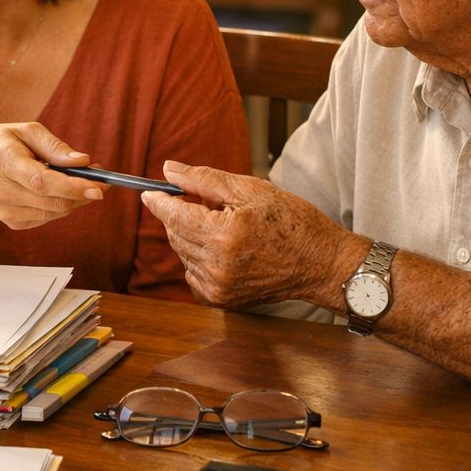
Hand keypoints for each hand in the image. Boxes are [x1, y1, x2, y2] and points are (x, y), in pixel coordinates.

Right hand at [0, 123, 104, 229]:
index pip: (42, 182)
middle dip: (83, 194)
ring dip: (74, 200)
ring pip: (54, 212)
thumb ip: (54, 146)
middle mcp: (2, 191)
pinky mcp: (12, 222)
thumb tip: (83, 162)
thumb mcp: (24, 131)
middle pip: (53, 201)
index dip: (73, 187)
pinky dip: (59, 205)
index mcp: (4, 162)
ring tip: (79, 181)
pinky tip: (55, 190)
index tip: (99, 187)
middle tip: (100, 180)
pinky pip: (48, 217)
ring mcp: (5, 211)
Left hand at [140, 160, 347, 307]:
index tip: (149, 191)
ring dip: (194, 237)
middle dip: (184, 215)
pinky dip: (200, 259)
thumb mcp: (250, 190)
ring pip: (184, 254)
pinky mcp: (222, 300)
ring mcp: (218, 287)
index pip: (174, 216)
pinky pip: (193, 274)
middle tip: (209, 204)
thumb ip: (204, 180)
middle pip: (176, 234)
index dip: (159, 201)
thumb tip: (168, 169)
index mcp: (224, 235)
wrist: (321, 264)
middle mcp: (217, 266)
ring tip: (227, 228)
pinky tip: (226, 250)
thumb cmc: (293, 222)